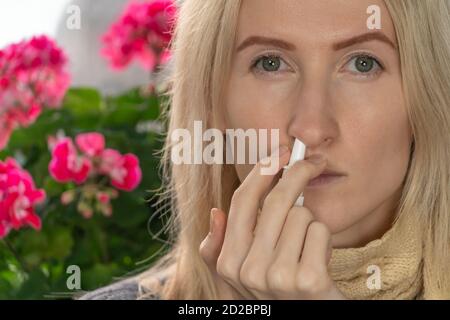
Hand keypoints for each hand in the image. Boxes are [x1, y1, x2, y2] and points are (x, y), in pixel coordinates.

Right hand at [199, 145, 346, 299]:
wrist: (308, 318)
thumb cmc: (278, 291)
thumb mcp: (241, 274)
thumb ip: (219, 248)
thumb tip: (215, 213)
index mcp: (229, 262)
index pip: (241, 202)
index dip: (262, 171)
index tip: (281, 153)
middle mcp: (248, 270)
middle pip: (274, 201)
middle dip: (297, 173)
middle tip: (313, 163)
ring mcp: (278, 277)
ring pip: (300, 215)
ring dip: (309, 225)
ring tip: (305, 248)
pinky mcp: (309, 281)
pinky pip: (320, 231)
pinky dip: (324, 240)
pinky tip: (319, 261)